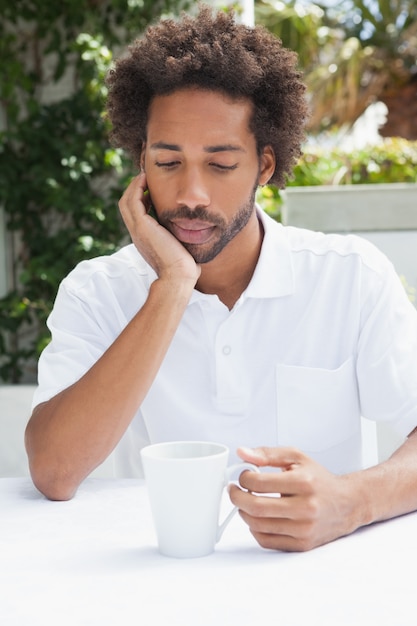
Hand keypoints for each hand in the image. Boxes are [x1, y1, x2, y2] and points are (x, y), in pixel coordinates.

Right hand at [119, 173, 200, 284]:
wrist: (179, 276)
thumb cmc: (184, 267)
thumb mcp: (178, 248)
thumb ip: (178, 238)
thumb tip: (191, 233)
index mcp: (144, 239)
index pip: (135, 214)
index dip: (140, 199)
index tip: (151, 190)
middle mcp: (137, 234)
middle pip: (126, 205)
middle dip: (135, 189)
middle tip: (146, 177)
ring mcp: (137, 230)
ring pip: (126, 201)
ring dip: (134, 186)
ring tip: (145, 175)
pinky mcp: (141, 226)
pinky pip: (133, 201)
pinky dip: (137, 188)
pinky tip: (146, 179)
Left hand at [229, 446, 361, 551]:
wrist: (347, 504)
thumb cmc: (319, 480)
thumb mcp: (296, 457)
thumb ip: (268, 454)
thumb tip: (242, 453)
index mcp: (304, 482)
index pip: (260, 483)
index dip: (243, 478)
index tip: (242, 475)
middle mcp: (306, 508)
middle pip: (256, 507)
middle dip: (237, 497)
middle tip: (234, 490)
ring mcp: (304, 529)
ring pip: (258, 526)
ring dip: (244, 513)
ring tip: (245, 502)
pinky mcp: (302, 544)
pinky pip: (267, 541)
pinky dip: (255, 529)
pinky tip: (258, 517)